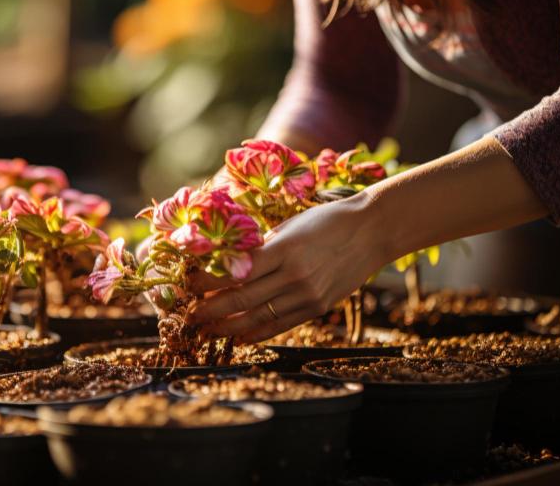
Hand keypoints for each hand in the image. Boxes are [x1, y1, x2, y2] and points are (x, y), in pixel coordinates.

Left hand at [188, 192, 386, 343]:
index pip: (235, 271)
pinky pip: (280, 325)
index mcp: (283, 249)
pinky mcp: (317, 307)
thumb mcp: (289, 227)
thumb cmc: (325, 221)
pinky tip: (239, 338)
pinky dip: (257, 333)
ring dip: (228, 326)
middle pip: (241, 299)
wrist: (371, 232)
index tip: (188, 286)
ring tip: (207, 330)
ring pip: (257, 317)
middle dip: (209, 310)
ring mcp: (307, 294)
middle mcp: (294, 275)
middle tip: (188, 316)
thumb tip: (226, 264)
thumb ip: (261, 248)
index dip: (207, 282)